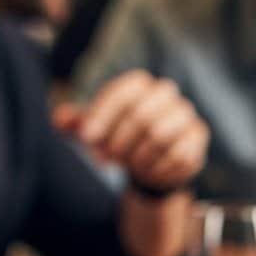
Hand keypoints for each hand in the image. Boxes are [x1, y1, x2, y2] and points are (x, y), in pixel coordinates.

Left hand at [54, 70, 208, 191]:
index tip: (85, 139)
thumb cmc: (119, 138)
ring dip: (137, 157)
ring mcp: (184, 113)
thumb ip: (76, 123)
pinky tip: (148, 171)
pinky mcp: (197, 136)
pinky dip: (157, 167)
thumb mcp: (94, 130)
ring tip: (127, 165)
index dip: (101, 116)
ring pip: (159, 136)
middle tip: (103, 158)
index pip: (121, 93)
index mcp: (138, 84)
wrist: (151, 160)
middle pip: (140, 116)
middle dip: (118, 142)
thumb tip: (58, 120)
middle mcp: (164, 92)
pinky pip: (177, 154)